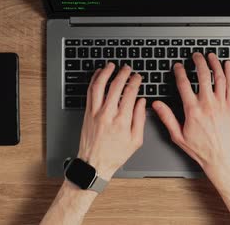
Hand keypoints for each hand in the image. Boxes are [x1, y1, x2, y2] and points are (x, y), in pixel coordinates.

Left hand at [77, 63, 145, 179]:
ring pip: (99, 86)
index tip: (138, 77)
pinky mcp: (87, 113)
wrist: (93, 164)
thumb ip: (140, 119)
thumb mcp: (135, 141)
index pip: (130, 93)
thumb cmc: (115, 155)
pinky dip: (94, 81)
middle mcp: (108, 114)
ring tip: (111, 65)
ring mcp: (95, 112)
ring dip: (106, 73)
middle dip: (123, 74)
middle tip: (127, 68)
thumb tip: (141, 102)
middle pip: (115, 86)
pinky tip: (98, 75)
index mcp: (122, 121)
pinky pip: (90, 92)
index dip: (135, 81)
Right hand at [152, 52, 229, 177]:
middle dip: (198, 62)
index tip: (178, 66)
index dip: (179, 72)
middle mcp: (208, 104)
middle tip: (196, 55)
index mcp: (193, 110)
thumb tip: (157, 105)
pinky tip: (228, 66)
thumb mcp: (178, 136)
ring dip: (214, 64)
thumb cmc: (201, 150)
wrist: (222, 158)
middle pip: (203, 75)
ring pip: (218, 78)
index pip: (184, 84)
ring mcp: (221, 104)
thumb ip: (167, 118)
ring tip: (210, 56)